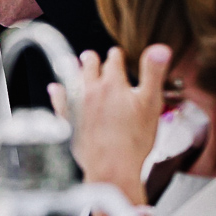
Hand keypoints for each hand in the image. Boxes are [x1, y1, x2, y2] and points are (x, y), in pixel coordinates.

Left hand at [49, 44, 171, 202]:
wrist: (112, 167)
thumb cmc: (134, 140)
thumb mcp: (152, 103)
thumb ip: (154, 73)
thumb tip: (160, 48)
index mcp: (113, 83)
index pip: (114, 59)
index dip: (117, 55)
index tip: (118, 54)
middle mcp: (91, 89)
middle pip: (89, 64)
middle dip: (93, 59)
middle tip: (93, 57)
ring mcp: (77, 103)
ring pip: (72, 78)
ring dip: (74, 70)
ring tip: (74, 64)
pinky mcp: (68, 118)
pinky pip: (59, 99)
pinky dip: (58, 91)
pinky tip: (56, 88)